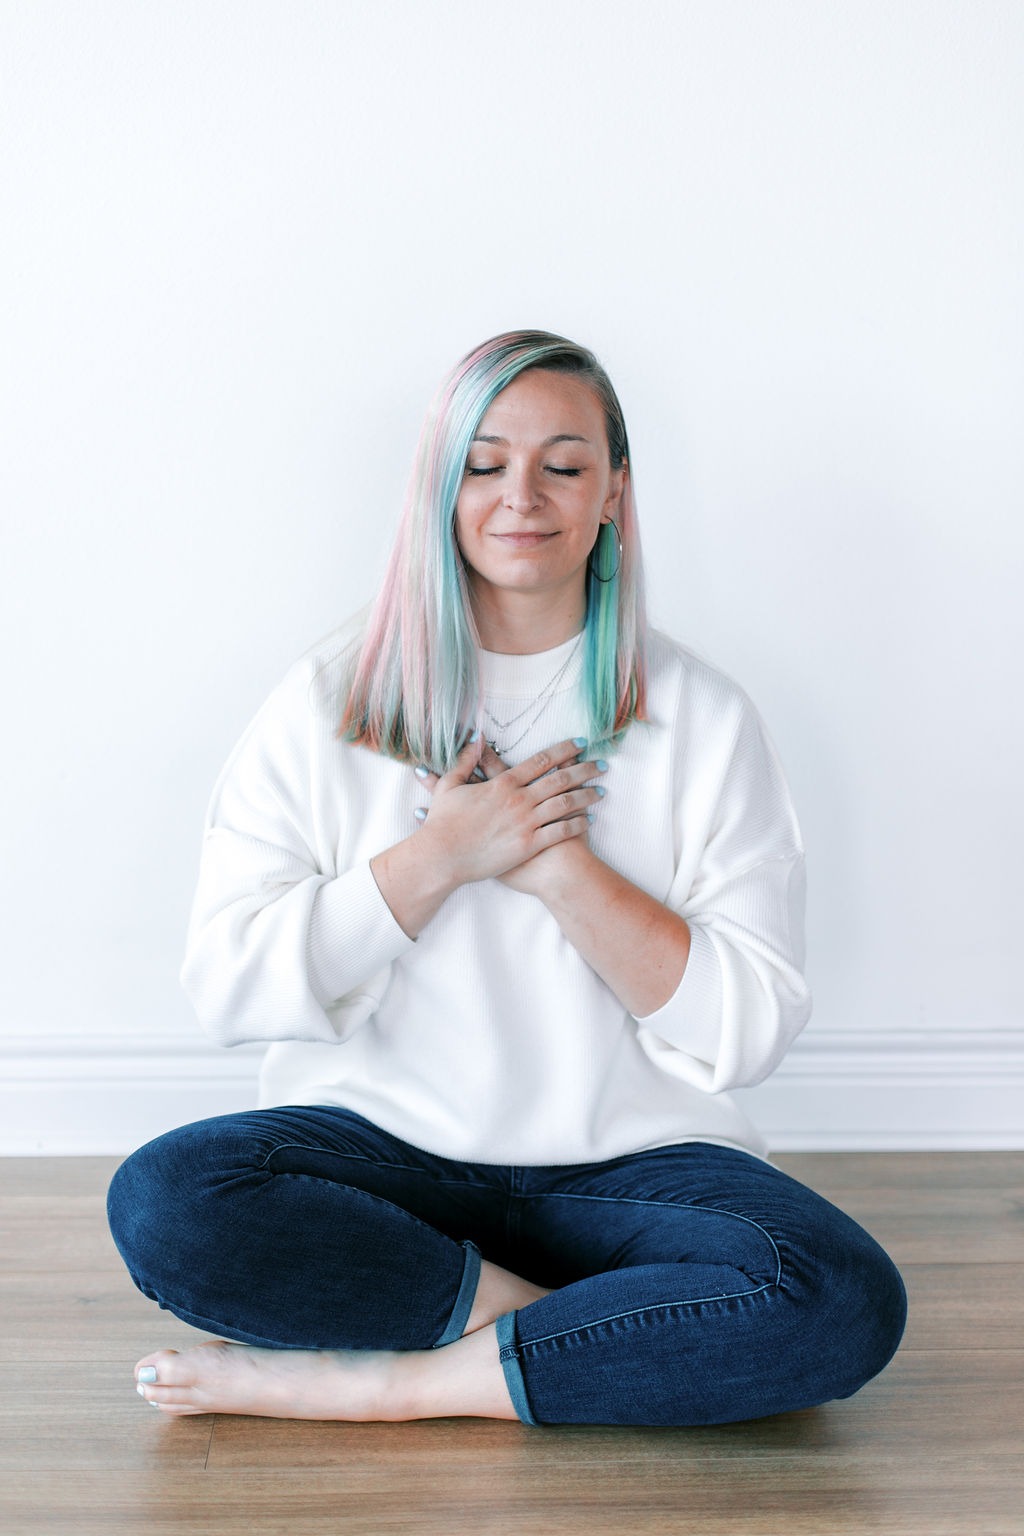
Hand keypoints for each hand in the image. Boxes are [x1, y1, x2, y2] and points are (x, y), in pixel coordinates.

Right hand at [412, 735, 604, 889]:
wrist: (442, 856)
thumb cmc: (442, 823)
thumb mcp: (449, 786)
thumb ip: (465, 760)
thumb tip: (475, 737)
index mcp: (503, 783)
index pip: (541, 761)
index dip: (564, 750)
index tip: (581, 744)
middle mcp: (519, 799)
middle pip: (560, 779)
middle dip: (584, 770)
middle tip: (602, 765)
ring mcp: (525, 822)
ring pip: (565, 803)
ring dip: (586, 795)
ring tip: (602, 791)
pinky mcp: (528, 845)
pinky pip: (560, 831)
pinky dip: (577, 824)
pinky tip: (589, 819)